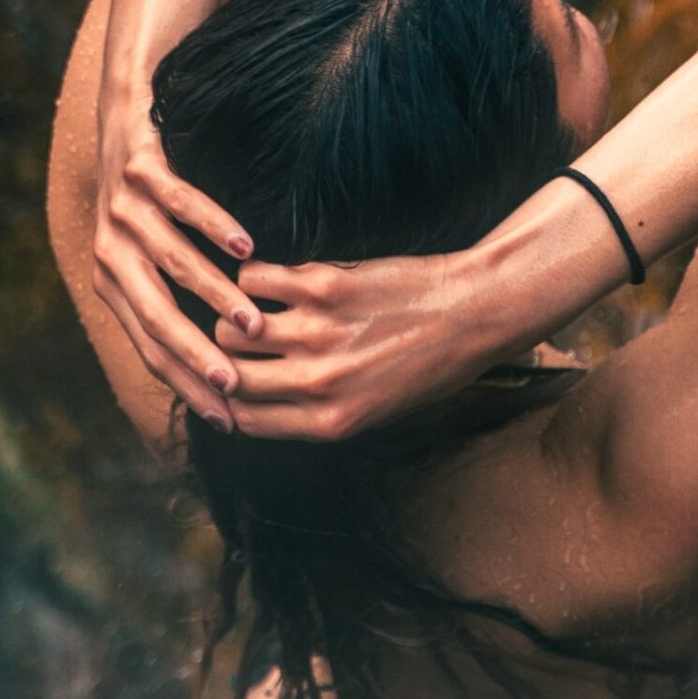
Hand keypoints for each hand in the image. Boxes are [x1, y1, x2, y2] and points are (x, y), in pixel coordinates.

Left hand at [90, 91, 262, 426]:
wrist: (129, 101)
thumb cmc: (155, 185)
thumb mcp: (154, 247)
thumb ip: (172, 295)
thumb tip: (218, 355)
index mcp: (115, 281)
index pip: (150, 348)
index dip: (186, 384)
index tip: (228, 416)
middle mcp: (111, 251)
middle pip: (155, 316)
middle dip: (195, 355)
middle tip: (235, 386)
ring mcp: (120, 208)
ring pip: (171, 263)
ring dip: (213, 296)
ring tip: (253, 322)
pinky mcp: (137, 166)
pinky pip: (178, 202)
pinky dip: (212, 226)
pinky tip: (245, 248)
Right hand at [207, 253, 502, 440]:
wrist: (475, 313)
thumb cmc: (431, 365)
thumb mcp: (379, 411)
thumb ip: (322, 414)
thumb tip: (265, 406)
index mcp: (330, 422)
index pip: (244, 419)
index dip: (227, 399)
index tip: (226, 380)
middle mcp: (319, 384)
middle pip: (227, 374)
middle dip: (222, 358)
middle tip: (225, 337)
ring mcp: (318, 334)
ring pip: (231, 327)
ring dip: (231, 315)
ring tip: (242, 304)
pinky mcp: (324, 288)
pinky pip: (255, 280)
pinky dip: (251, 276)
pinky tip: (266, 275)